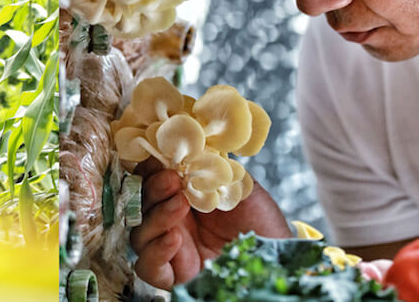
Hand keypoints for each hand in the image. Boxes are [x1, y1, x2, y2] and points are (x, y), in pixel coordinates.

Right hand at [130, 157, 291, 289]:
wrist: (278, 256)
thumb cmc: (260, 220)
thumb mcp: (238, 185)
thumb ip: (213, 167)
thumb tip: (194, 145)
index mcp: (180, 196)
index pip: (150, 180)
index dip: (150, 168)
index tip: (162, 157)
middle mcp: (171, 221)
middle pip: (141, 205)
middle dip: (153, 189)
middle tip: (173, 180)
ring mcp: (169, 248)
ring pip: (139, 234)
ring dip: (156, 216)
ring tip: (181, 205)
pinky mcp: (174, 275)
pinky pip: (148, 266)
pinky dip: (155, 251)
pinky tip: (175, 239)